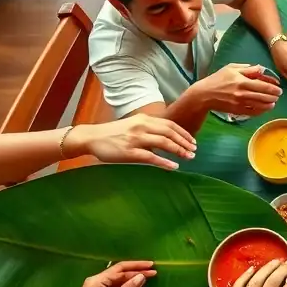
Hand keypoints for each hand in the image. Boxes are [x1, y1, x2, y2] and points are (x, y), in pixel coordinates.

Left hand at [54, 261, 156, 286]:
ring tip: (146, 285)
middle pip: (119, 273)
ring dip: (131, 282)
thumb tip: (141, 277)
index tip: (152, 267)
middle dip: (136, 272)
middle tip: (153, 273)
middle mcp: (96, 281)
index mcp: (97, 281)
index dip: (137, 267)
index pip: (121, 269)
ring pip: (117, 281)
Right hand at [63, 115, 196, 169]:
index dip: (183, 133)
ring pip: (163, 143)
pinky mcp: (130, 152)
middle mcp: (142, 127)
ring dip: (179, 151)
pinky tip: (174, 166)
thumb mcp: (133, 126)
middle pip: (170, 133)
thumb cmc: (113, 133)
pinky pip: (151, 157)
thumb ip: (149, 129)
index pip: (170, 124)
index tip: (193, 141)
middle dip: (185, 142)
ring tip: (189, 157)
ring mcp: (136, 139)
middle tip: (195, 150)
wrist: (91, 137)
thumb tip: (166, 137)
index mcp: (144, 120)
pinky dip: (164, 162)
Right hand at [198, 64, 281, 116]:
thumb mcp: (231, 68)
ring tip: (274, 102)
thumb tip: (260, 69)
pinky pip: (253, 112)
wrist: (204, 94)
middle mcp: (242, 93)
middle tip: (278, 95)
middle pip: (264, 96)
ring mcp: (240, 103)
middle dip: (274, 96)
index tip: (279, 88)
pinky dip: (261, 111)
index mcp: (242, 81)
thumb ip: (247, 69)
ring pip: (260, 105)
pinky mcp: (237, 111)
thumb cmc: (218, 79)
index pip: (263, 86)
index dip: (273, 88)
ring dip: (269, 104)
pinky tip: (265, 108)